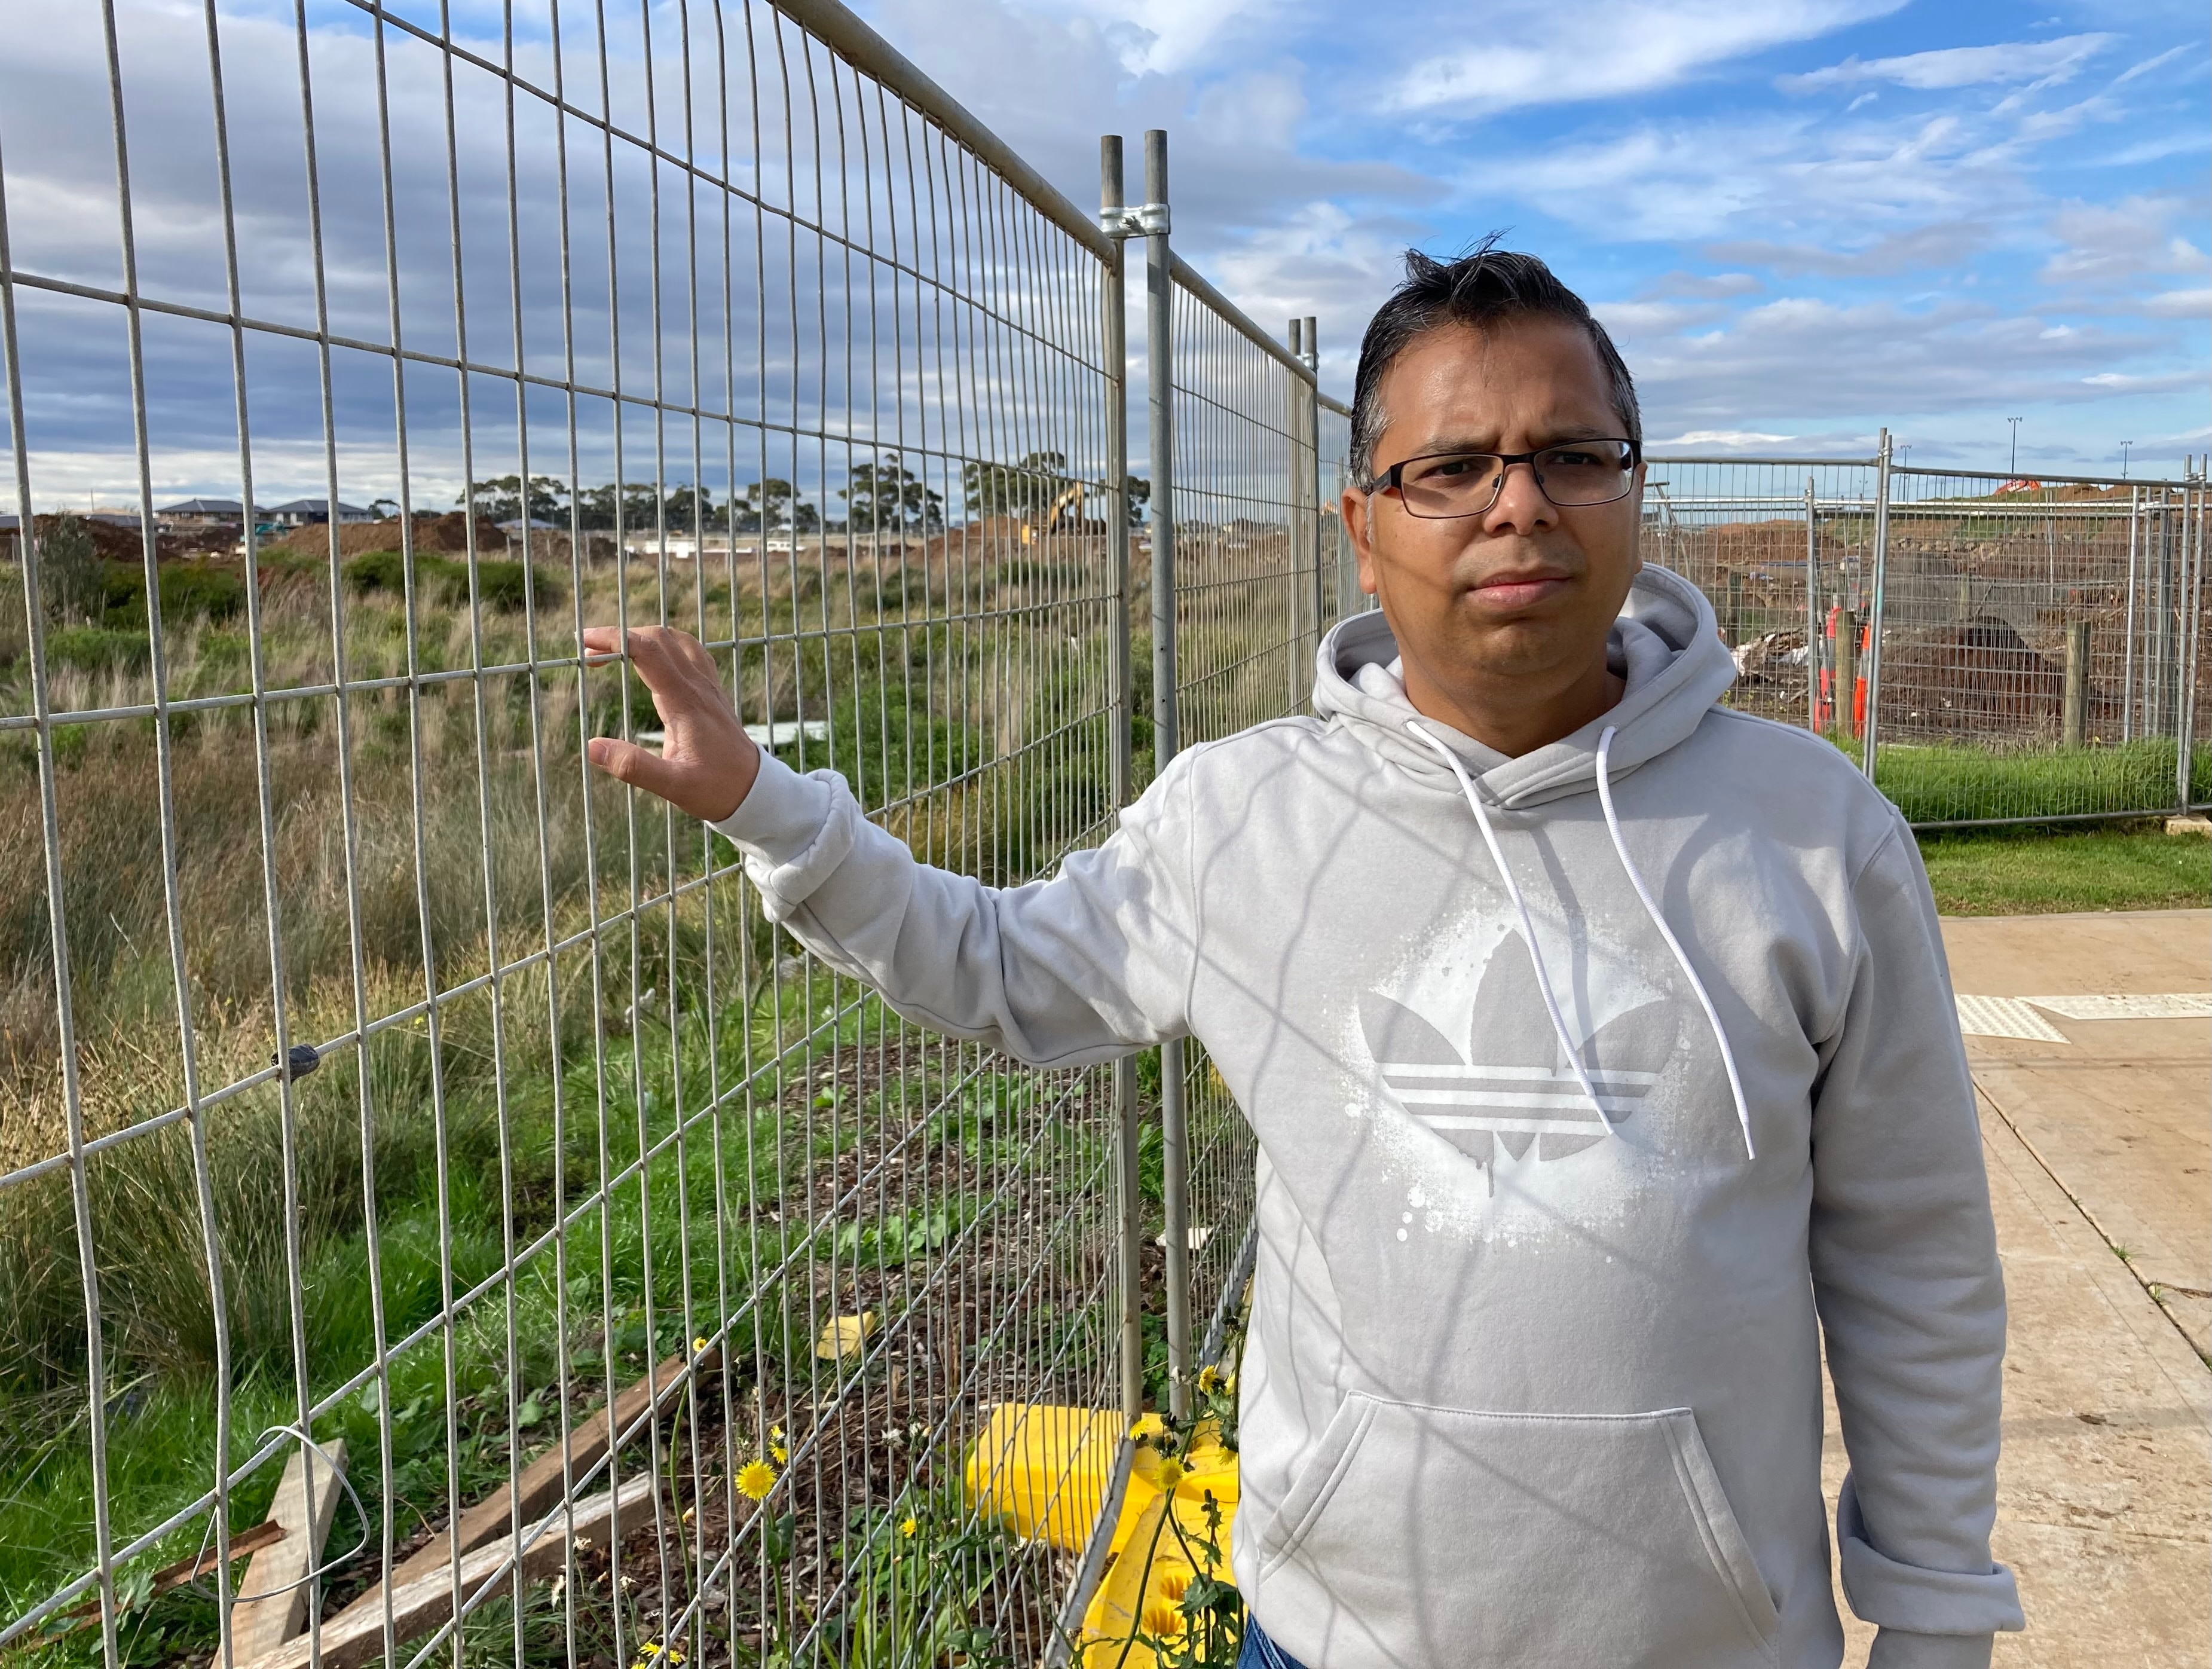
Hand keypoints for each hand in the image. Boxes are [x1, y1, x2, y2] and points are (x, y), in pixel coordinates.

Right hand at [581, 626, 760, 822]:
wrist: (756, 790)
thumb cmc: (717, 789)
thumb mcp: (673, 787)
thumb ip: (634, 767)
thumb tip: (592, 746)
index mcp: (685, 702)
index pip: (647, 652)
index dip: (615, 639)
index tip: (586, 641)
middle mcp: (699, 686)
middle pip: (660, 638)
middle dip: (622, 635)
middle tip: (590, 650)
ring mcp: (709, 687)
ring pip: (677, 641)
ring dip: (645, 637)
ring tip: (615, 651)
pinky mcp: (713, 693)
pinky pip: (691, 653)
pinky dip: (667, 646)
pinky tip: (654, 659)